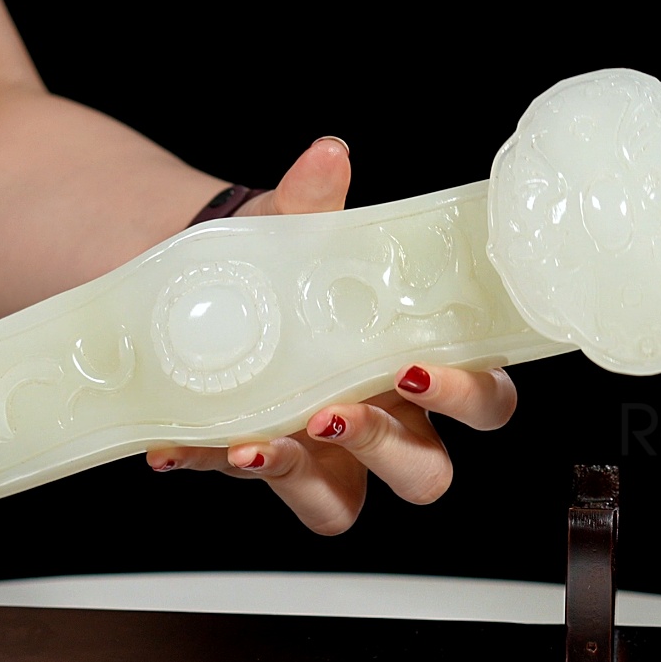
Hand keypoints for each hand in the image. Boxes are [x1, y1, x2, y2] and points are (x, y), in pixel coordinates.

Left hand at [146, 138, 517, 532]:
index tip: (411, 369)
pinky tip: (176, 441)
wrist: (212, 290)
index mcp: (422, 367)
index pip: (485, 401)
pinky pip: (251, 486)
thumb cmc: (286, 267)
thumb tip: (326, 156)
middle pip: (424, 474)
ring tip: (252, 444)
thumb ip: (315, 204)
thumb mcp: (299, 234)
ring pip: (341, 505)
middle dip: (385, 451)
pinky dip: (210, 464)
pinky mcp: (266, 468)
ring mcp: (325, 458)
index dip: (465, 398)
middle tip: (330, 413)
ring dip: (301, 480)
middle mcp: (387, 425)